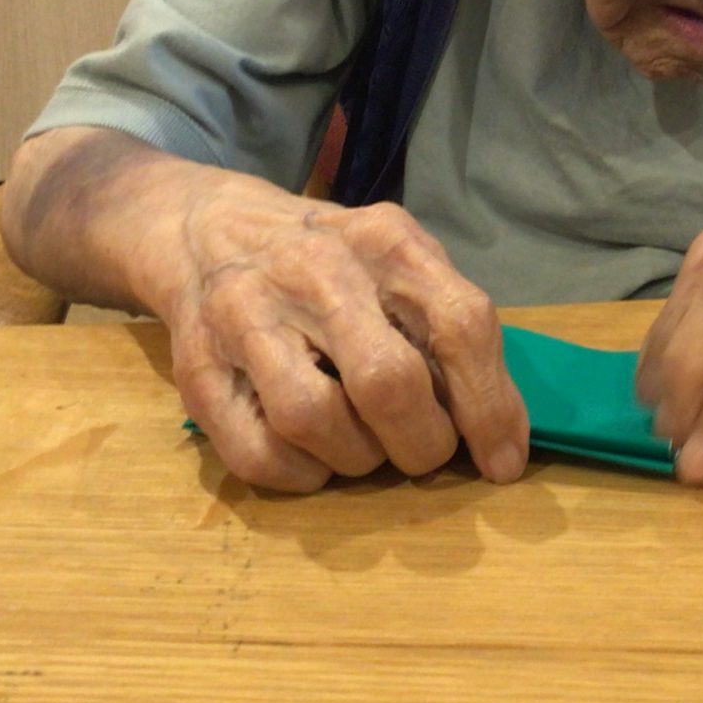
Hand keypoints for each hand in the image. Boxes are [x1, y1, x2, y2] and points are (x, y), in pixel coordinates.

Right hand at [157, 174, 529, 492]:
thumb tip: (501, 432)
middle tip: (423, 452)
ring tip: (364, 446)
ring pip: (314, 420)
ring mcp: (247, 316)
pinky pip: (260, 456)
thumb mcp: (401, 264)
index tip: (502, 462)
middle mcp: (315, 270)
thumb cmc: (333, 260)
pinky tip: (315, 455)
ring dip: (357, 460)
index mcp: (386, 241)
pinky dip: (302, 475)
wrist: (207, 228)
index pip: (459, 323)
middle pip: (387, 381)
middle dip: (421, 442)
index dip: (490, 405)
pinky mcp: (199, 369)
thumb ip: (451, 328)